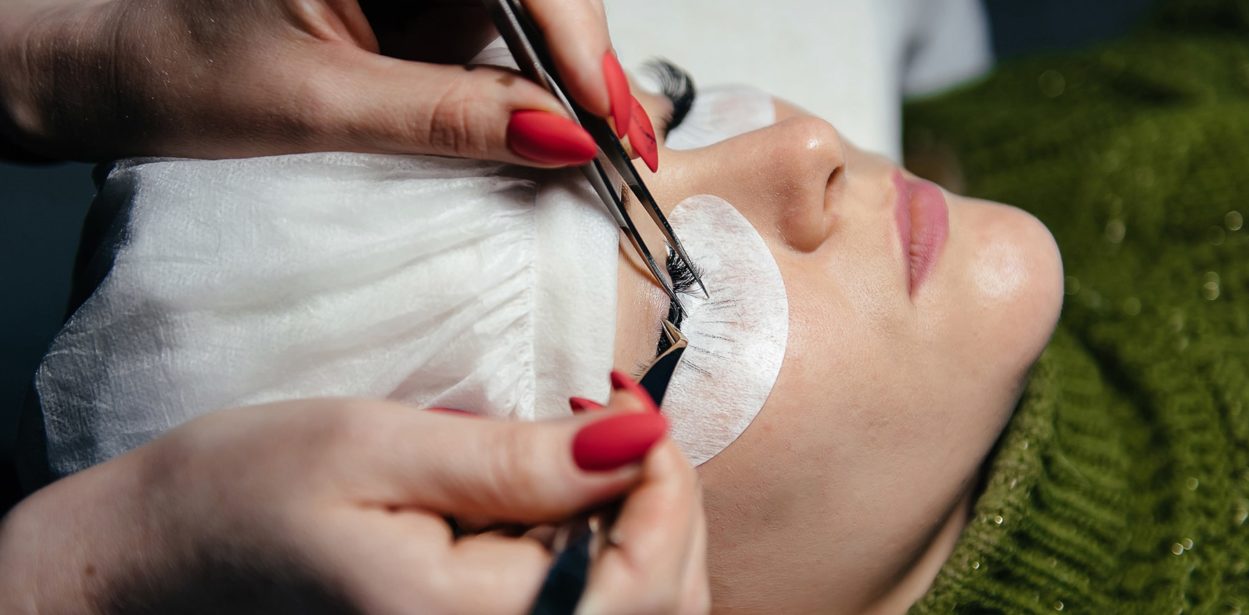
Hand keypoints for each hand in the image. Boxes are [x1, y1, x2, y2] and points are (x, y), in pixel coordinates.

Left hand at [0, 0, 632, 165]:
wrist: (119, 77)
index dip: (572, 32)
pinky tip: (553, 125)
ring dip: (563, 76)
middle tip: (622, 142)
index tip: (604, 111)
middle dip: (580, 59)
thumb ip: (448, 116)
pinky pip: (490, 31)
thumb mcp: (321, 106)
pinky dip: (526, 82)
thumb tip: (562, 137)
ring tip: (604, 144)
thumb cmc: (179, 69)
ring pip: (523, 10)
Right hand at [0, 392, 708, 612]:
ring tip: (587, 456)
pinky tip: (565, 502)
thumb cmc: (247, 494)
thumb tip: (637, 438)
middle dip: (664, 500)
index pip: (643, 574)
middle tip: (611, 420)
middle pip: (663, 598)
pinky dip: (610, 554)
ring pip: (643, 609)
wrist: (171, 555)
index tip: (631, 403)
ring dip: (645, 528)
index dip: (666, 481)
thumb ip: (511, 458)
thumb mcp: (373, 447)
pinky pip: (592, 609)